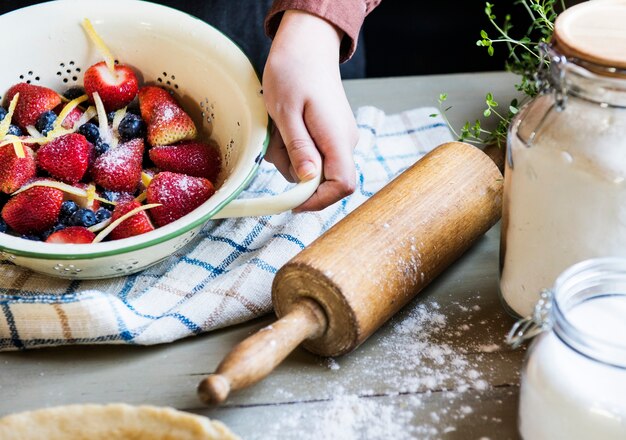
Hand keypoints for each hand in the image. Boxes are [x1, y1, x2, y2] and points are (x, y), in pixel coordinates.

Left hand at [263, 10, 357, 211]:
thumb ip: (298, 148)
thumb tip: (306, 180)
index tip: (291, 199)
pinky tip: (284, 127)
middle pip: (324, 180)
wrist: (307, 44)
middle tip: (273, 144)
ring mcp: (339, 138)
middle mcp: (345, 141)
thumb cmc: (294, 71)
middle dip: (294, 173)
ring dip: (289, 157)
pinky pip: (312, 154)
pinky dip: (293, 147)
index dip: (318, 200)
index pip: (342, 185)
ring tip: (277, 128)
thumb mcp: (286, 111)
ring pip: (313, 168)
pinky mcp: (330, 134)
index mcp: (337, 137)